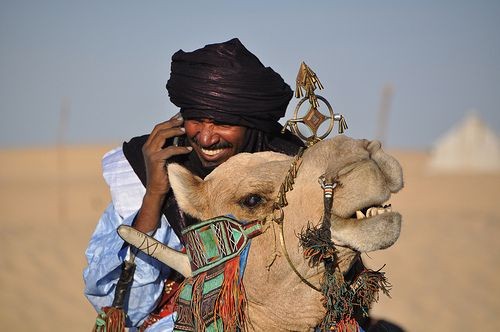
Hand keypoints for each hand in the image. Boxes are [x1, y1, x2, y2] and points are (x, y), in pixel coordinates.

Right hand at [134, 113, 191, 233]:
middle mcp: (147, 147)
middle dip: (172, 122)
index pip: (158, 129)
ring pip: (162, 136)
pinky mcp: (155, 160)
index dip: (169, 121)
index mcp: (148, 146)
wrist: (156, 190)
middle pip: (159, 129)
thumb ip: (170, 147)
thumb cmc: (164, 174)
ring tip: (185, 130)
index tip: (179, 117)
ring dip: (175, 131)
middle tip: (183, 119)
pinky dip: (180, 149)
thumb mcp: (167, 157)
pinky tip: (188, 149)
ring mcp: (150, 153)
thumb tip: (182, 136)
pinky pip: (169, 150)